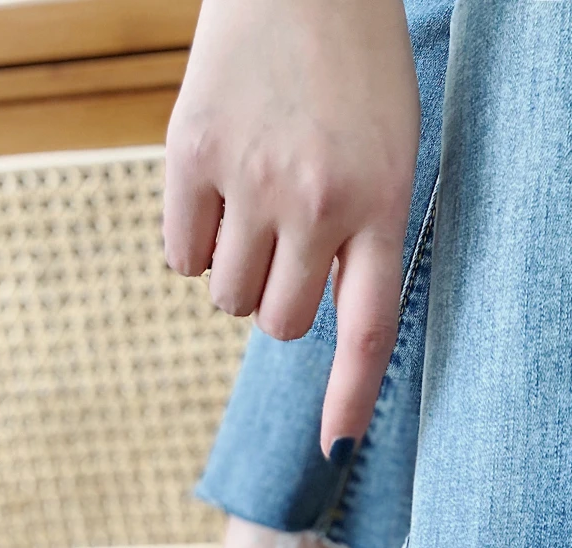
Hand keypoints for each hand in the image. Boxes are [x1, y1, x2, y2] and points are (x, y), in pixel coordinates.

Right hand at [164, 0, 420, 452]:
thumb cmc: (357, 76)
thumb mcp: (392, 161)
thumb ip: (364, 244)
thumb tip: (315, 325)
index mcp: (383, 209)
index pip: (367, 332)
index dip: (350, 396)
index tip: (336, 447)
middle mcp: (317, 204)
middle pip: (278, 323)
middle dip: (279, 300)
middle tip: (288, 243)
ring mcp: (250, 180)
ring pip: (227, 298)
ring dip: (236, 272)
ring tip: (255, 206)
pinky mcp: (190, 154)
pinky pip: (179, 257)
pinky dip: (192, 243)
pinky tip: (215, 191)